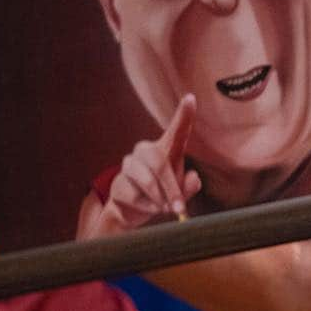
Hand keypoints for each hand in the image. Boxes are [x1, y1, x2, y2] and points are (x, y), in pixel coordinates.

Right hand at [78, 95, 201, 237]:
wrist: (135, 212)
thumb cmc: (164, 195)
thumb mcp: (182, 193)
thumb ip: (190, 186)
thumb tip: (193, 179)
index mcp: (167, 150)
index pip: (177, 130)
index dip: (184, 115)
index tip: (191, 98)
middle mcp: (147, 151)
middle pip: (159, 163)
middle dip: (171, 188)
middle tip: (179, 209)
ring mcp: (130, 164)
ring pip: (146, 180)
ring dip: (160, 200)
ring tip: (166, 209)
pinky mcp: (118, 181)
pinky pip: (134, 195)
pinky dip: (147, 207)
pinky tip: (149, 208)